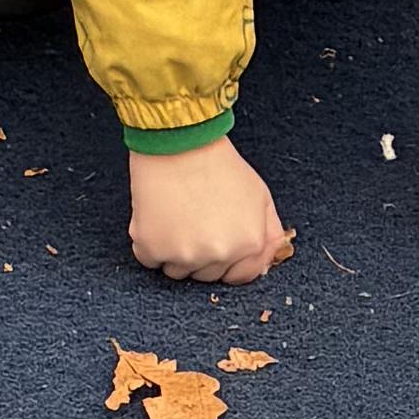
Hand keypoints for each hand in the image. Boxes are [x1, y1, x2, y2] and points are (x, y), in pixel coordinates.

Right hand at [127, 138, 293, 285]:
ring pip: (177, 271)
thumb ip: (269, 233)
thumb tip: (267, 261)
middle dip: (201, 254)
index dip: (227, 261)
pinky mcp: (152, 247)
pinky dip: (150, 242)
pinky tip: (157, 215)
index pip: (238, 277)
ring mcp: (184, 254)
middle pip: (206, 275)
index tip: (216, 243)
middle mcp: (219, 254)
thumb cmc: (218, 164)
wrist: (179, 141)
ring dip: (174, 250)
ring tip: (176, 215)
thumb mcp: (259, 196)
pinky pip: (149, 259)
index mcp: (249, 244)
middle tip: (194, 218)